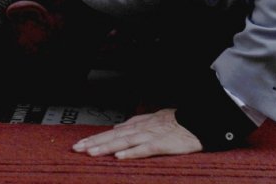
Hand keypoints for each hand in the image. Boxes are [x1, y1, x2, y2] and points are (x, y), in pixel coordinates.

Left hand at [72, 109, 203, 158]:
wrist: (198, 121)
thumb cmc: (176, 122)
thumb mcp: (152, 119)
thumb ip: (134, 123)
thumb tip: (117, 126)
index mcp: (138, 125)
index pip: (112, 132)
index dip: (95, 138)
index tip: (80, 145)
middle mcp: (141, 129)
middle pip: (114, 137)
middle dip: (94, 143)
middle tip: (77, 149)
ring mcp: (150, 136)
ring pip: (124, 142)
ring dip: (107, 147)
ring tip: (92, 153)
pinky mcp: (162, 144)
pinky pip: (144, 149)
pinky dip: (131, 152)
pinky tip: (119, 157)